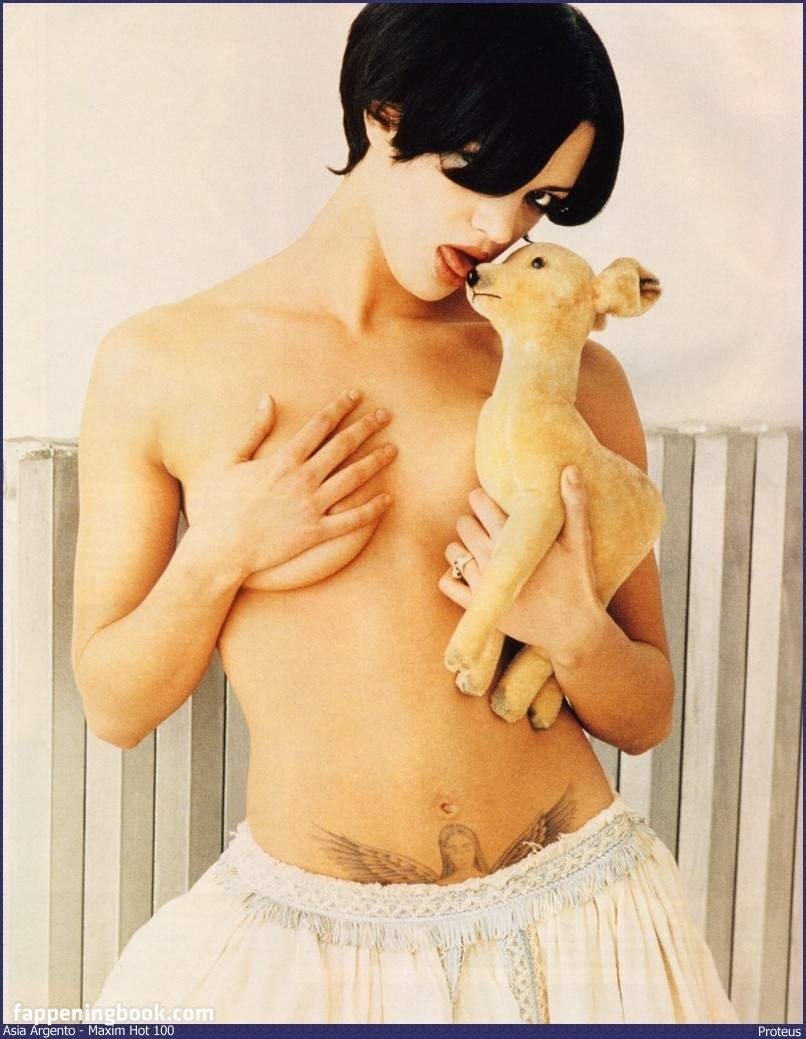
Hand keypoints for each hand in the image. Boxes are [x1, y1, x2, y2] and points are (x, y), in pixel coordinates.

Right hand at [188, 389, 396, 583]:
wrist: (219, 550)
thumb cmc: (217, 505)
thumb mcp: (229, 460)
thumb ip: (253, 430)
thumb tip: (268, 399)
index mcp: (283, 459)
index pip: (319, 425)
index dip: (340, 407)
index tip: (356, 395)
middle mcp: (302, 480)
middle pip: (343, 446)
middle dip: (366, 427)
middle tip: (386, 415)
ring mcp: (311, 507)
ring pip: (353, 479)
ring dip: (375, 462)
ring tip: (392, 450)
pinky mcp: (315, 533)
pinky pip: (351, 520)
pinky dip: (372, 509)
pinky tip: (388, 499)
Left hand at [438, 467, 603, 657]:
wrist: (573, 630)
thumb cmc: (577, 582)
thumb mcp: (579, 542)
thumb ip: (574, 504)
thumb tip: (570, 468)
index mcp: (515, 540)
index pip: (482, 504)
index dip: (480, 498)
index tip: (486, 500)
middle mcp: (494, 560)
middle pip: (464, 525)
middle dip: (470, 520)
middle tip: (482, 524)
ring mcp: (484, 585)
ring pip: (453, 553)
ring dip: (460, 546)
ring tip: (475, 547)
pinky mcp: (479, 608)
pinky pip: (448, 584)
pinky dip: (451, 576)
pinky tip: (467, 572)